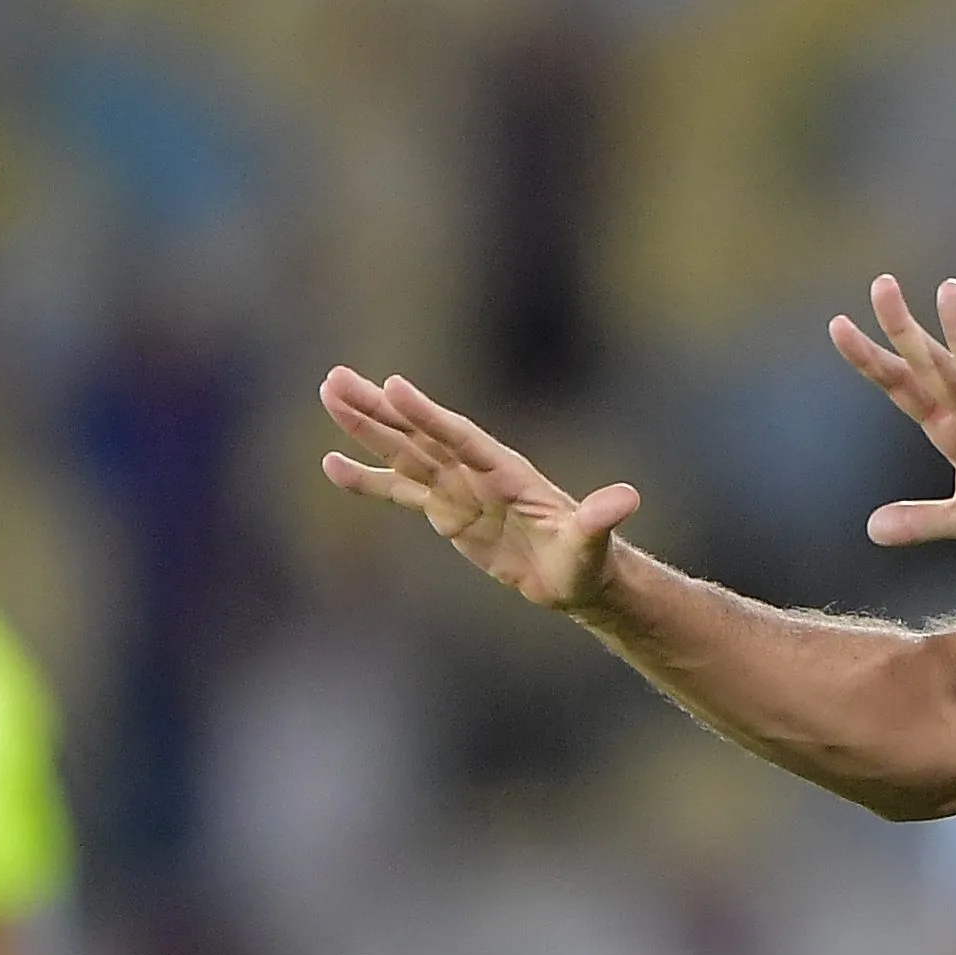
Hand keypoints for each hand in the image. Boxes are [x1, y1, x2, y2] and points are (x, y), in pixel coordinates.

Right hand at [317, 369, 639, 612]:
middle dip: (378, 409)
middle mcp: (476, 471)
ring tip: (328, 394)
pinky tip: (331, 464)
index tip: (394, 385)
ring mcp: (458, 488)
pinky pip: (399, 490)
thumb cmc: (586, 559)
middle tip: (335, 379)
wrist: (576, 575)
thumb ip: (600, 520)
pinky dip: (366, 479)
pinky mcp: (445, 510)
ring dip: (365, 427)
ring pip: (403, 451)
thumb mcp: (592, 543)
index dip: (427, 414)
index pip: (460, 437)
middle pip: (420, 433)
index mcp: (505, 472)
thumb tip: (627, 499)